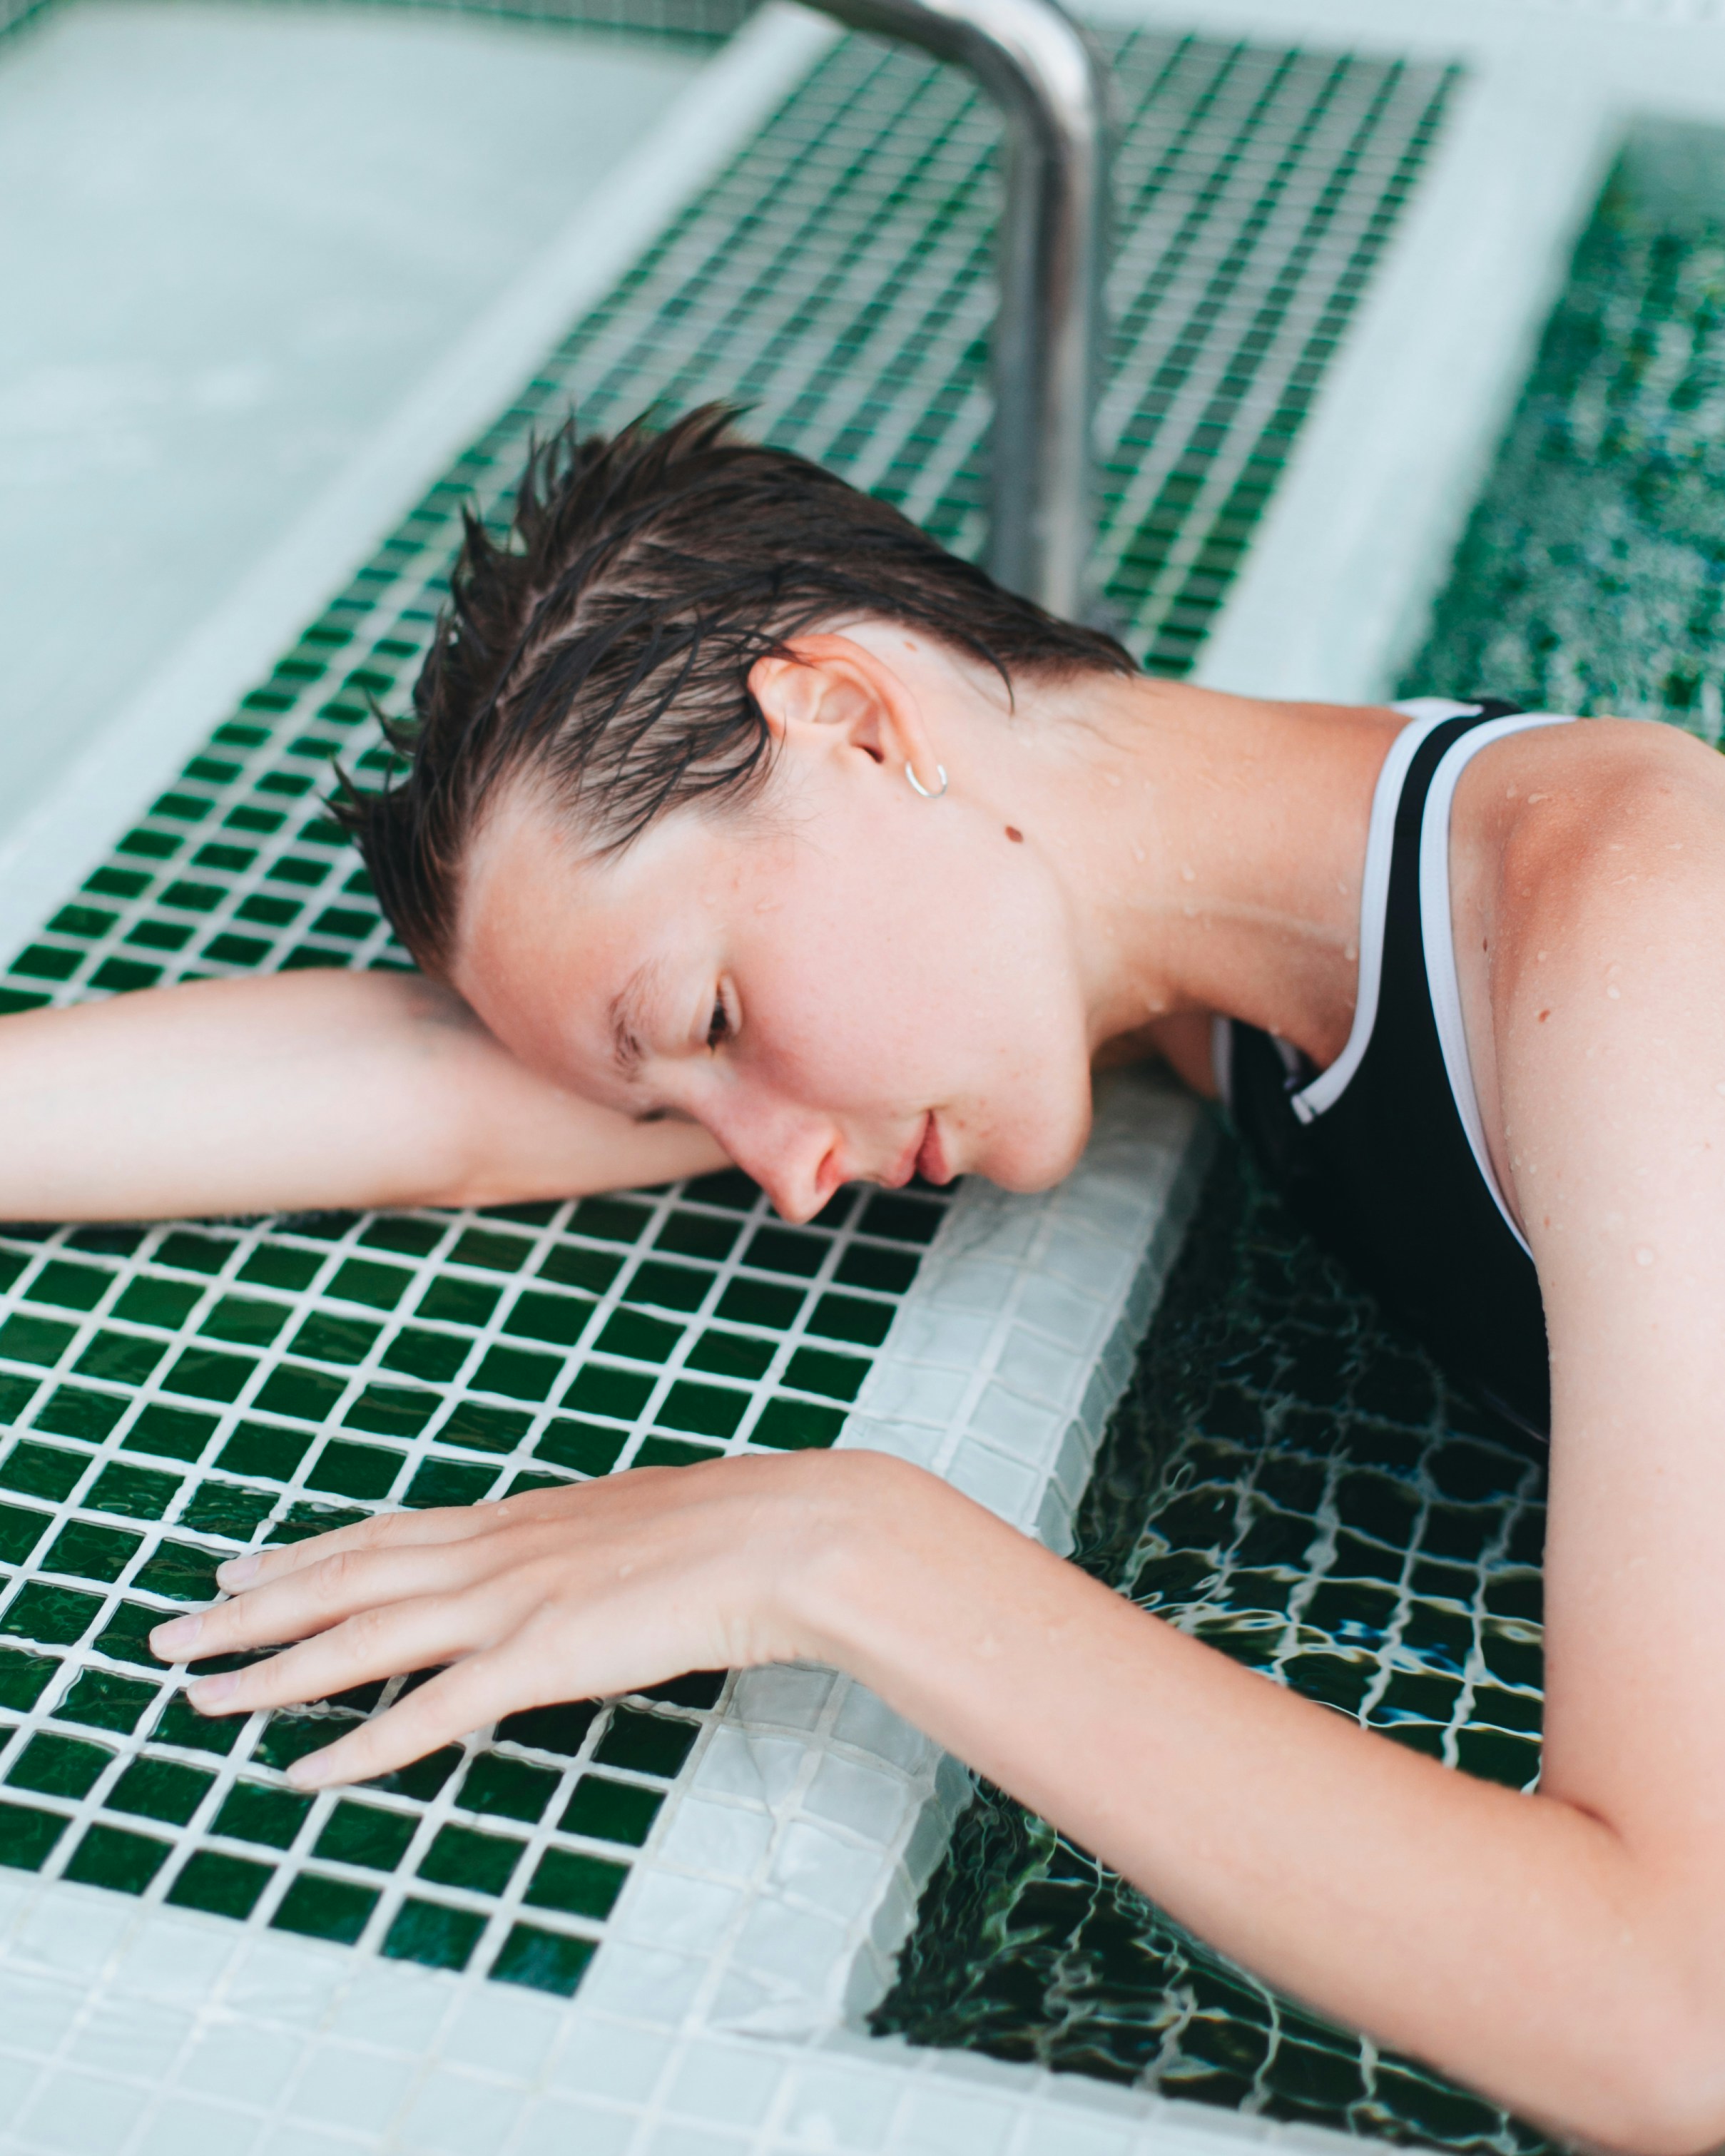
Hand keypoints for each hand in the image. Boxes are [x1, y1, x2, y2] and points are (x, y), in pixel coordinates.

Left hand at [147, 1452, 861, 1788]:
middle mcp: (497, 1550)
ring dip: (273, 1671)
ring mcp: (512, 1601)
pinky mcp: (538, 1657)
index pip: (387, 1533)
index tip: (243, 1560)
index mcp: (523, 1517)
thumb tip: (577, 1561)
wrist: (789, 1533)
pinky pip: (429, 1713)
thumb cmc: (737, 1527)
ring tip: (201, 1695)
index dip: (307, 1551)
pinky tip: (305, 1770)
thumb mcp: (641, 1522)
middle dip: (252, 1606)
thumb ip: (588, 1545)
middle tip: (175, 1628)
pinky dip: (360, 1743)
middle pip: (346, 1577)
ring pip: (361, 1635)